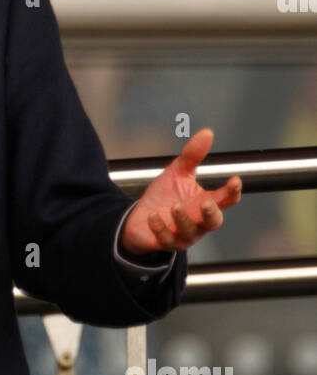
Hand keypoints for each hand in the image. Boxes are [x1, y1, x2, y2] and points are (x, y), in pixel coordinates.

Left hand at [120, 128, 241, 255]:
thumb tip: (207, 132)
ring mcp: (182, 234)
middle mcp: (198, 221)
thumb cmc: (165, 196)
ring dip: (182, 220)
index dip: (233, 191)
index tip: (234, 180)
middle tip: (206, 202)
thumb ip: (193, 155)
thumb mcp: (178, 173)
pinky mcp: (164, 242)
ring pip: (189, 232)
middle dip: (212, 213)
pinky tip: (153, 216)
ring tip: (174, 206)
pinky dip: (160, 228)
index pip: (227, 199)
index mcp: (206, 203)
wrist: (140, 217)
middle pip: (214, 222)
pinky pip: (165, 239)